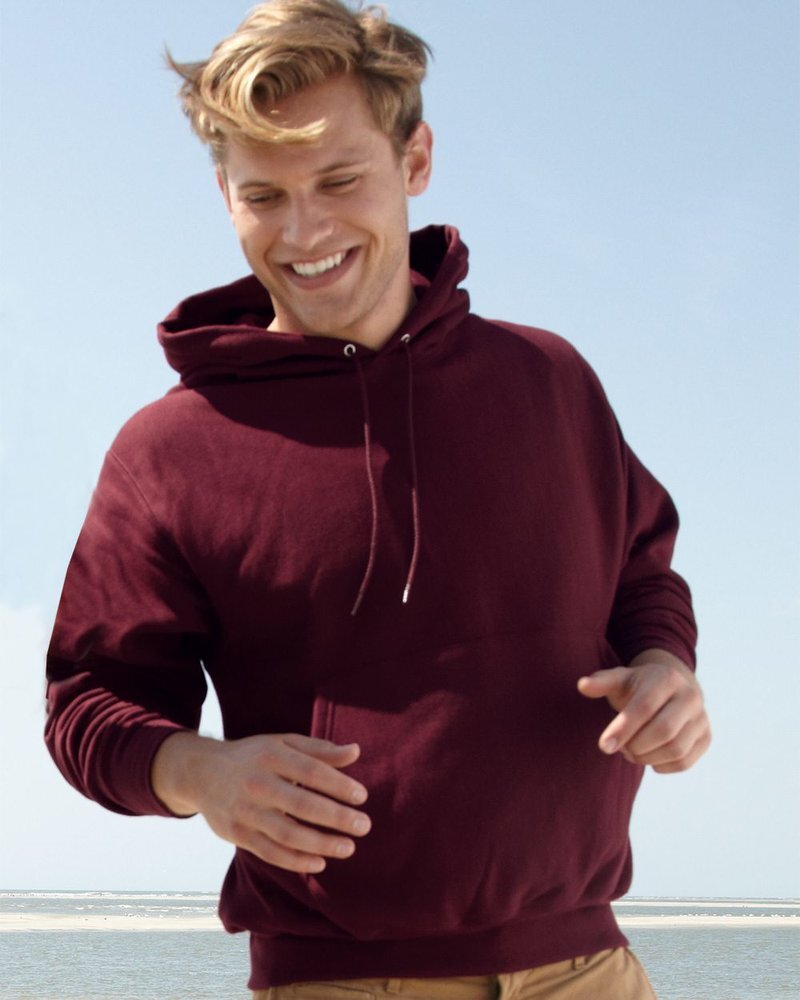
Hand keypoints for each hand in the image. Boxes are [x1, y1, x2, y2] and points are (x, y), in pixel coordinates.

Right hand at [152, 731, 370, 872]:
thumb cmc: (254, 756)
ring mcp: (245, 811)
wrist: (202, 773)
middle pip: (301, 804)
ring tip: (348, 848)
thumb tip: (356, 751)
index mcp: (271, 755)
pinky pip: (270, 852)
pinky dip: (296, 861)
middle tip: (364, 826)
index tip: (362, 797)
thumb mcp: (283, 743)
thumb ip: (320, 750)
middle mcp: (257, 783)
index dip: (338, 785)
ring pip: (287, 833)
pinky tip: (320, 863)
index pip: (311, 771)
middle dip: (336, 817)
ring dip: (320, 844)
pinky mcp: (237, 834)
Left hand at [577, 648, 710, 772]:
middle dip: (636, 746)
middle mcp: (690, 697)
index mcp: (666, 678)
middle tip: (618, 749)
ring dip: (647, 758)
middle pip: (663, 731)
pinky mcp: (706, 737)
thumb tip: (582, 686)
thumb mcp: (619, 679)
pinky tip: (648, 757)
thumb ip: (601, 682)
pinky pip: (684, 762)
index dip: (623, 728)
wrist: (670, 689)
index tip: (604, 746)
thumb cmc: (637, 687)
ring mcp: (701, 718)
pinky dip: (662, 766)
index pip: (645, 707)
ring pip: (675, 749)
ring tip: (630, 752)